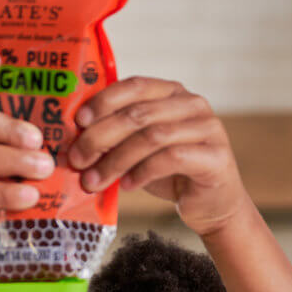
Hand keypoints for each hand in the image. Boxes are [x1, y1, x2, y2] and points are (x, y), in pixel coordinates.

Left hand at [66, 76, 252, 236]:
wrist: (211, 205)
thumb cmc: (170, 174)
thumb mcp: (139, 150)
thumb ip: (117, 138)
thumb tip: (76, 141)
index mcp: (171, 93)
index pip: (135, 86)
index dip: (104, 101)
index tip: (78, 122)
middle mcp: (192, 104)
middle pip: (138, 114)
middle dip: (101, 138)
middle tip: (78, 160)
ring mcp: (207, 128)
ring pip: (152, 137)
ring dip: (116, 160)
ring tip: (95, 180)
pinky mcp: (215, 156)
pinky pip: (171, 158)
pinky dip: (142, 172)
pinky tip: (126, 185)